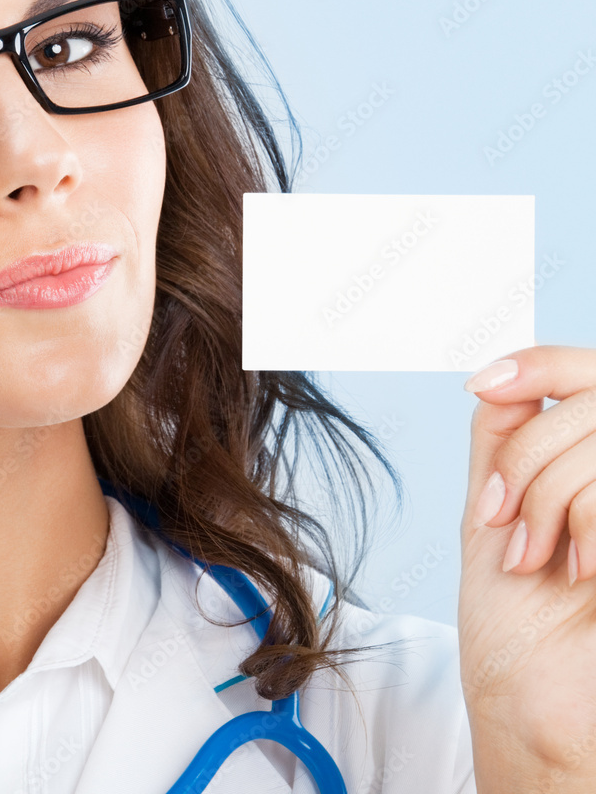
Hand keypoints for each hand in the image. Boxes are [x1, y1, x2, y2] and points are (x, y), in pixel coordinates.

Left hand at [458, 345, 595, 787]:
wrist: (537, 706)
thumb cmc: (517, 619)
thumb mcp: (495, 510)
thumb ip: (506, 439)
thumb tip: (498, 374)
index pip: (591, 372)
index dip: (542, 363)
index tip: (484, 384)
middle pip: (590, 402)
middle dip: (528, 460)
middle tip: (504, 520)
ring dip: (547, 498)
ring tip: (536, 556)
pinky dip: (585, 521)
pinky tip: (582, 573)